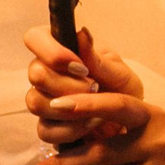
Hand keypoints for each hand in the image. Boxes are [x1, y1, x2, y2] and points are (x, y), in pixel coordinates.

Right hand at [25, 26, 139, 147]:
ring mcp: (43, 100)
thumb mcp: (117, 72)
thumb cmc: (121, 89)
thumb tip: (82, 34)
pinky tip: (90, 123)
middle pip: (35, 74)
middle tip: (94, 88)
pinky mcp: (47, 127)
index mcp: (59, 49)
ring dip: (70, 107)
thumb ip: (97, 58)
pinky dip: (71, 130)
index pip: (34, 38)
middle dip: (68, 84)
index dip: (52, 52)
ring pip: (35, 102)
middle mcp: (45, 73)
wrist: (130, 122)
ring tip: (95, 107)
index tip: (80, 67)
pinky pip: (45, 130)